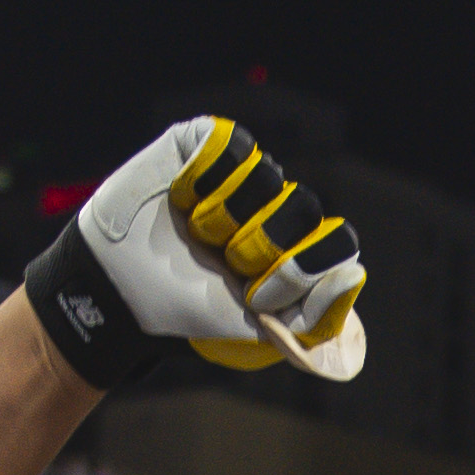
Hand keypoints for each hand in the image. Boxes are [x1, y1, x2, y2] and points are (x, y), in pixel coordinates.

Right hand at [23, 118, 367, 386]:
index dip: (300, 270)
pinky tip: (182, 199)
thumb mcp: (257, 330)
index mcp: (301, 250)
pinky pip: (233, 145)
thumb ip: (314, 316)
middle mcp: (279, 208)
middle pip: (304, 207)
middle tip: (224, 264)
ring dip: (223, 217)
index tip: (257, 297)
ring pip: (267, 176)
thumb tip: (354, 275)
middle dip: (260, 246)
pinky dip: (204, 179)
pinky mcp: (206, 145)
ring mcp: (245, 175)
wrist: (119, 292)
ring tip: (196, 235)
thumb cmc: (190, 310)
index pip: (338, 244)